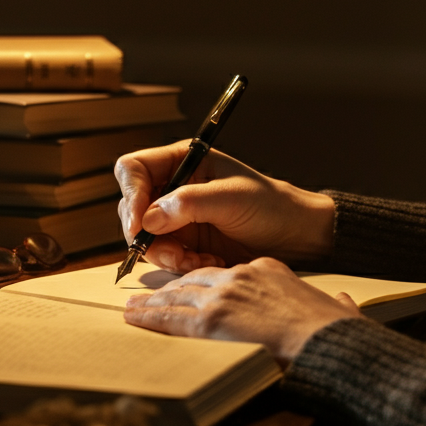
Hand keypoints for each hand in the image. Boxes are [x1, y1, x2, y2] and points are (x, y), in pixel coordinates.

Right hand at [115, 143, 334, 273]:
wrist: (294, 236)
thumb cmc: (270, 206)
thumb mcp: (232, 198)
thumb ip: (189, 203)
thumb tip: (148, 218)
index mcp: (183, 161)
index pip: (134, 169)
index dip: (132, 193)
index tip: (140, 222)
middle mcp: (173, 186)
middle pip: (132, 207)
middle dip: (147, 234)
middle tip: (173, 252)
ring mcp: (176, 217)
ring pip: (144, 237)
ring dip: (166, 254)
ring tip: (198, 260)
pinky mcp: (184, 243)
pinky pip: (163, 256)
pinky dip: (180, 264)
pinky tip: (207, 263)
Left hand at [123, 257, 362, 362]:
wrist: (323, 339)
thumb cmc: (334, 329)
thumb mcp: (339, 307)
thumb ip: (337, 304)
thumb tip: (345, 303)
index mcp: (269, 270)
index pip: (228, 273)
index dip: (208, 282)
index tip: (199, 289)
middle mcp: (241, 276)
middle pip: (197, 279)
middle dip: (173, 288)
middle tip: (153, 294)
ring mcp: (223, 295)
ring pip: (177, 295)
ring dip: (153, 301)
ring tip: (134, 306)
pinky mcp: (210, 319)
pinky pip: (170, 317)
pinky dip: (148, 316)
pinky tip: (132, 317)